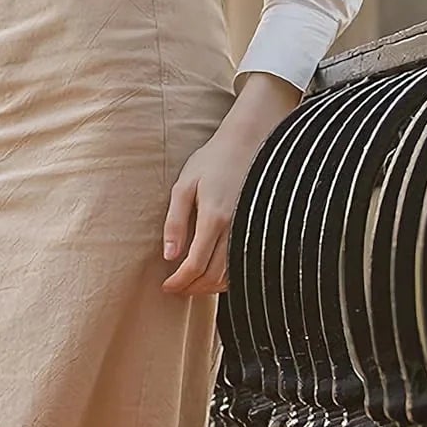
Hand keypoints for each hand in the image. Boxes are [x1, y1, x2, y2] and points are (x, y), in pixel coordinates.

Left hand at [163, 73, 299, 297]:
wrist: (251, 138)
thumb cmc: (213, 159)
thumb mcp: (184, 185)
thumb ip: (175, 222)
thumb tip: (169, 256)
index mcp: (214, 218)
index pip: (195, 266)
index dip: (179, 282)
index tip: (167, 287)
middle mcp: (236, 228)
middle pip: (213, 276)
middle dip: (192, 288)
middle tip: (177, 288)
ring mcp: (251, 229)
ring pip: (231, 275)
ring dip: (209, 286)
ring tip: (192, 282)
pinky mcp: (259, 228)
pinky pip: (245, 263)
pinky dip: (227, 276)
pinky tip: (213, 271)